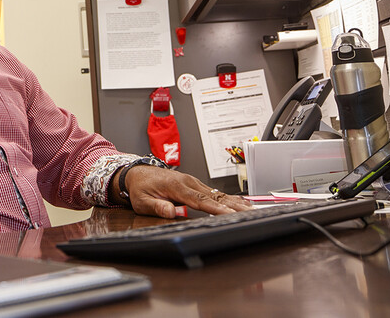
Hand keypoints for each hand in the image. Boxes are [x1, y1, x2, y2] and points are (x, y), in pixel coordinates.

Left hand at [119, 166, 253, 217]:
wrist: (138, 174)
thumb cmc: (141, 188)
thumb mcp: (143, 201)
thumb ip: (156, 206)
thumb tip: (170, 212)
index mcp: (177, 186)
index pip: (200, 200)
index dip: (216, 208)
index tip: (229, 214)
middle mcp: (188, 182)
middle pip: (214, 196)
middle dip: (233, 205)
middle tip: (249, 213)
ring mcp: (193, 182)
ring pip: (217, 194)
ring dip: (234, 202)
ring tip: (251, 209)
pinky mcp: (195, 185)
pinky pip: (214, 193)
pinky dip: (228, 198)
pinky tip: (240, 203)